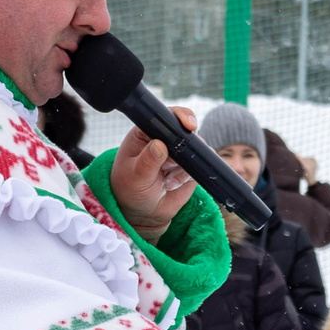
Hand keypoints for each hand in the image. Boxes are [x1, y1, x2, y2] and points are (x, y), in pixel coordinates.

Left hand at [111, 103, 199, 236]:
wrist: (142, 213)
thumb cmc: (130, 190)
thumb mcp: (135, 177)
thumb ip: (147, 161)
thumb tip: (159, 144)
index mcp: (146, 132)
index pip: (166, 116)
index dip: (180, 117)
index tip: (189, 126)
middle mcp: (164, 138)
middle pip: (186, 131)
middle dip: (185, 148)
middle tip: (171, 166)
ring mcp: (179, 152)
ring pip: (195, 151)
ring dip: (183, 168)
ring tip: (164, 181)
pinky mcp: (190, 167)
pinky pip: (199, 167)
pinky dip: (188, 177)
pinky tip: (171, 185)